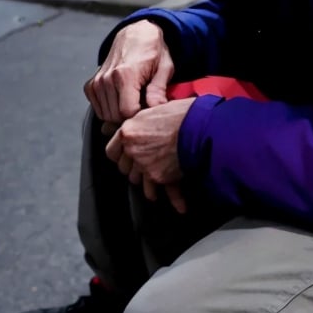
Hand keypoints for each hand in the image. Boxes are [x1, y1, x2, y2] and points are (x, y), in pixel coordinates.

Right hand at [85, 20, 173, 124]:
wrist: (136, 35)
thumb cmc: (153, 52)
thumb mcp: (164, 68)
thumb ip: (159, 90)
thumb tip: (157, 108)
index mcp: (125, 74)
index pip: (127, 112)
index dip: (140, 115)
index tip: (149, 109)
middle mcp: (107, 79)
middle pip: (115, 116)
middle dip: (130, 116)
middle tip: (143, 104)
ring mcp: (97, 82)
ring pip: (106, 115)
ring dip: (120, 114)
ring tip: (134, 100)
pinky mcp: (91, 85)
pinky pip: (99, 109)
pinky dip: (110, 109)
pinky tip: (122, 99)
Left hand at [105, 98, 194, 213]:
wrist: (200, 127)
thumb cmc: (183, 115)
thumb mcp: (156, 109)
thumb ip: (141, 122)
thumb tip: (135, 126)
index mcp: (128, 131)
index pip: (111, 150)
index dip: (119, 154)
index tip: (126, 155)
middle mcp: (132, 149)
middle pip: (123, 167)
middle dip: (133, 167)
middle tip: (144, 164)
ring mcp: (143, 164)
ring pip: (136, 180)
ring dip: (145, 181)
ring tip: (155, 180)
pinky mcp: (157, 176)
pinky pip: (154, 190)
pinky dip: (169, 197)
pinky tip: (177, 203)